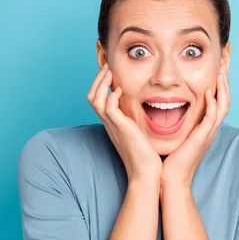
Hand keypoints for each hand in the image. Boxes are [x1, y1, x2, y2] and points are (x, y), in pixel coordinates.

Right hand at [87, 63, 161, 185]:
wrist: (146, 173)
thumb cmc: (146, 156)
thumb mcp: (140, 134)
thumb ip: (137, 122)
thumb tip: (143, 112)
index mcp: (113, 124)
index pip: (99, 99)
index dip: (101, 84)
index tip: (111, 72)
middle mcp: (109, 123)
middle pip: (92, 96)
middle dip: (98, 79)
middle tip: (107, 66)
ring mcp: (112, 126)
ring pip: (95, 99)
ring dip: (101, 83)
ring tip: (110, 71)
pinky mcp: (120, 128)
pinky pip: (108, 108)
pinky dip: (111, 96)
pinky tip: (120, 91)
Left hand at [160, 63, 230, 189]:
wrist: (170, 178)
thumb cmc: (169, 158)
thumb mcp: (176, 134)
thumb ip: (176, 120)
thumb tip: (166, 105)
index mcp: (205, 126)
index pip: (217, 100)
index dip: (219, 83)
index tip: (216, 67)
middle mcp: (210, 128)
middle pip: (225, 99)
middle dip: (225, 80)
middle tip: (224, 62)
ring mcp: (209, 133)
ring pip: (224, 106)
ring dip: (223, 87)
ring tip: (220, 71)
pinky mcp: (203, 137)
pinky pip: (213, 117)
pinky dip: (213, 103)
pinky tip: (209, 92)